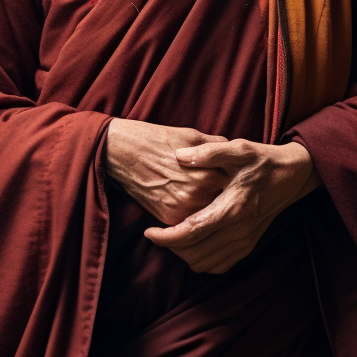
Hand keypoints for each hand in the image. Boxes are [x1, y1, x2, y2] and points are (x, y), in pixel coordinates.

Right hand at [105, 118, 228, 226]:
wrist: (121, 152)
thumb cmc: (156, 139)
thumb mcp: (191, 135)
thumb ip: (215, 146)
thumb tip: (231, 151)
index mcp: (206, 176)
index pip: (234, 184)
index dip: (234, 178)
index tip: (235, 174)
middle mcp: (195, 197)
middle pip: (223, 202)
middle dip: (225, 195)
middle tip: (228, 188)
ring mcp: (180, 211)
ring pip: (207, 214)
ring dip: (210, 207)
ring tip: (206, 193)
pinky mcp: (167, 219)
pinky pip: (189, 221)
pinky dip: (193, 213)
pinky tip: (190, 200)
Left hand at [143, 139, 320, 274]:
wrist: (292, 176)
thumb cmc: (262, 160)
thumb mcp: (238, 148)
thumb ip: (209, 152)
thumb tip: (180, 156)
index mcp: (233, 208)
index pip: (192, 233)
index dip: (166, 237)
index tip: (149, 232)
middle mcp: (239, 231)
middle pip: (194, 254)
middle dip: (171, 246)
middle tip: (158, 231)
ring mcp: (245, 242)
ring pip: (205, 264)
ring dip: (184, 254)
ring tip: (173, 236)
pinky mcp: (248, 247)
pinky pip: (218, 266)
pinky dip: (201, 260)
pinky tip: (194, 244)